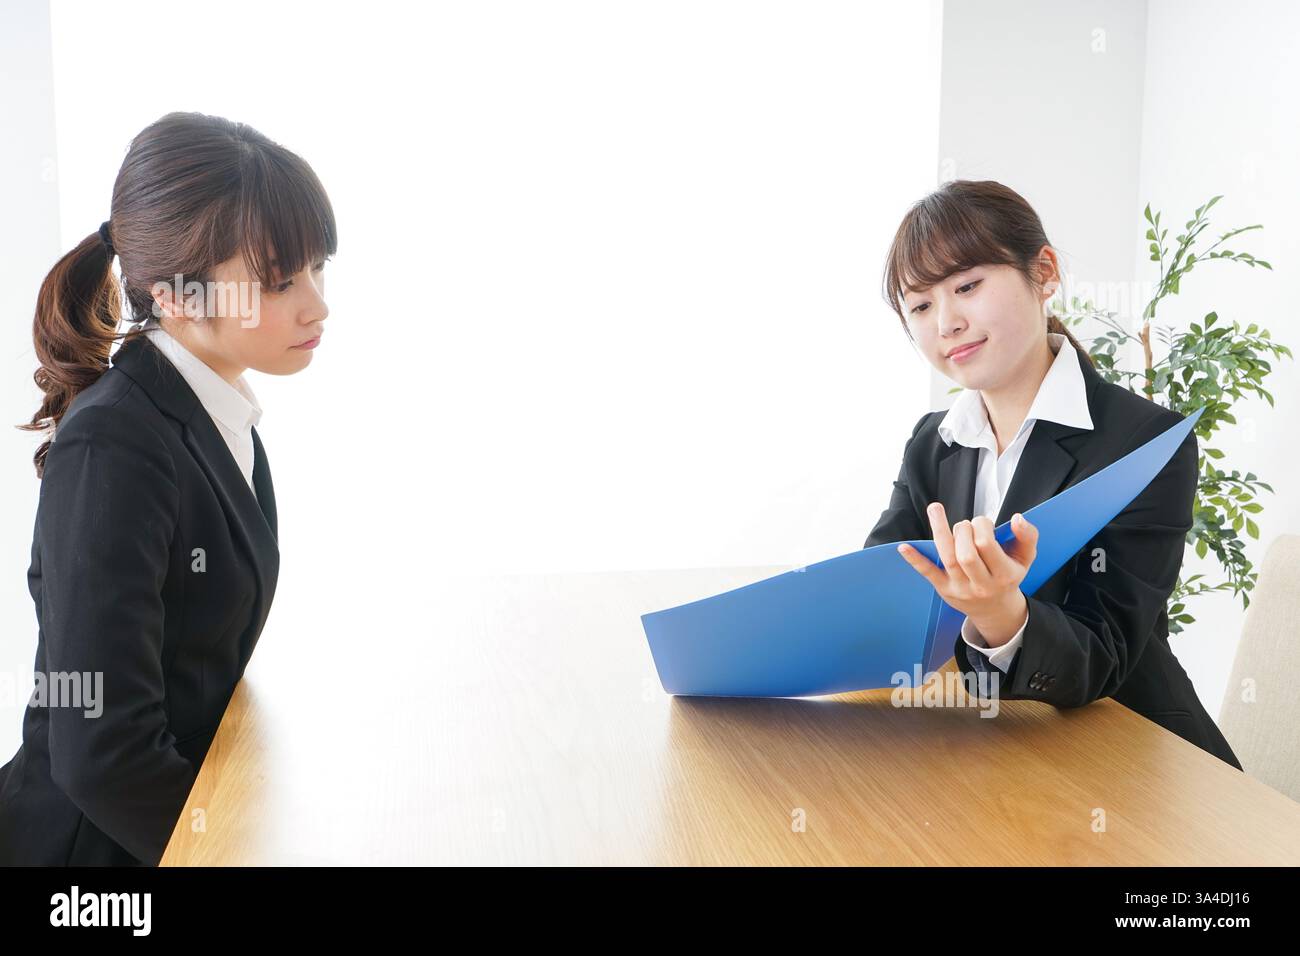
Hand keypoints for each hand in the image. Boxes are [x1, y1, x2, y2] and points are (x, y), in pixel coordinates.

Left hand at [896, 503, 1038, 645]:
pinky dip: (915, 560)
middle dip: (963, 530)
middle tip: (965, 525)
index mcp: (1003, 574)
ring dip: (940, 531)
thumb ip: (1027, 536)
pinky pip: (928, 574)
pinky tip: (904, 547)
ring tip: (935, 508)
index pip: (987, 545)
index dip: (982, 526)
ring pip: (948, 558)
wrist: (996, 610)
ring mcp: (960, 588)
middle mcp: (981, 584)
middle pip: (966, 553)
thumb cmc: (1009, 576)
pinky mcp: (944, 589)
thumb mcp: (1026, 558)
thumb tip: (1017, 518)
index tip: (982, 523)